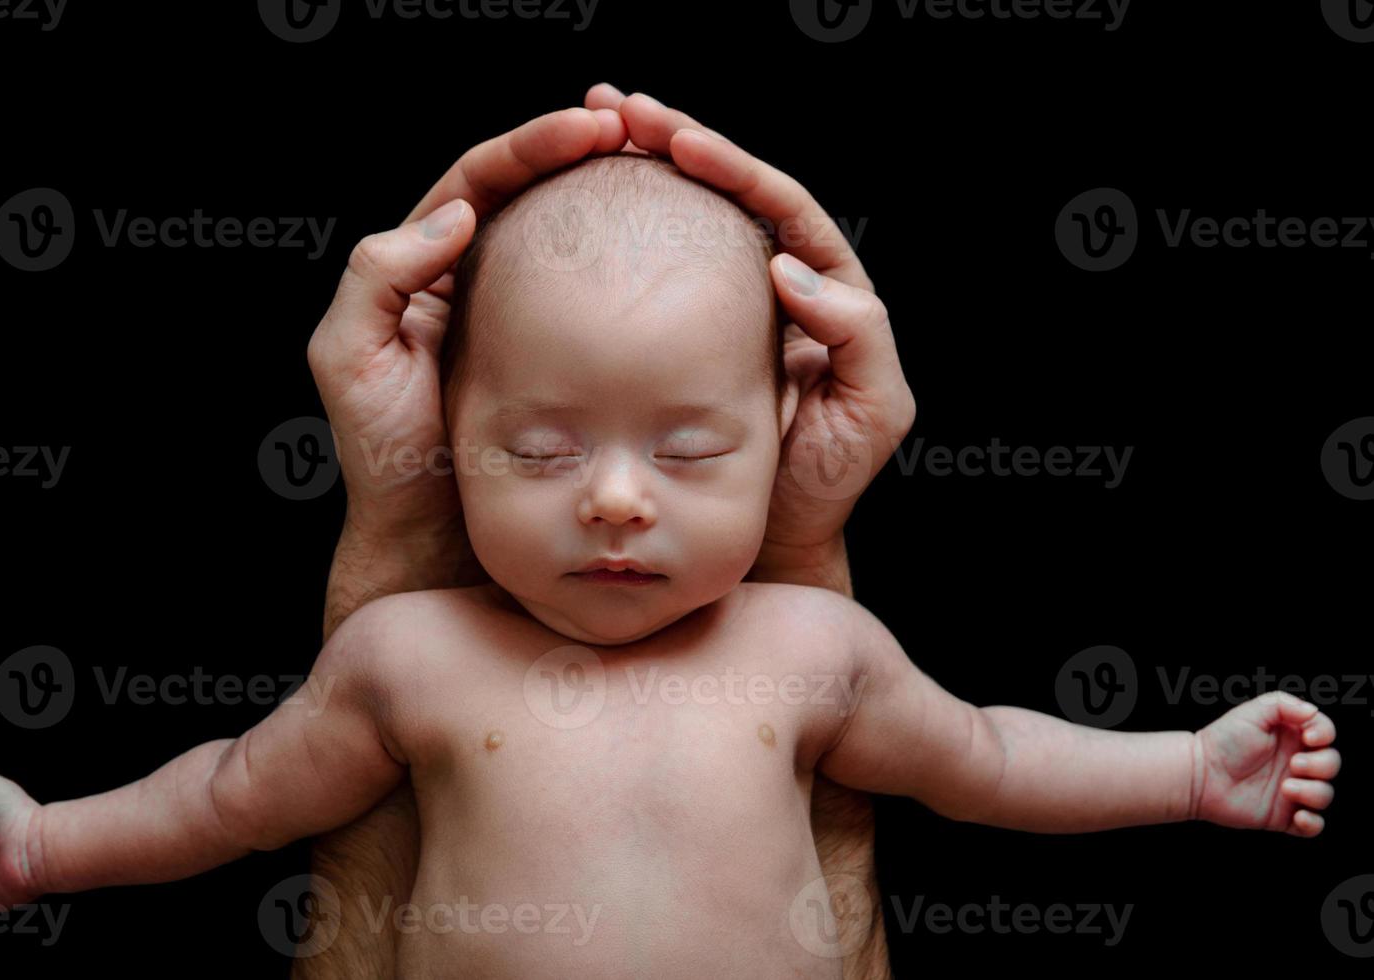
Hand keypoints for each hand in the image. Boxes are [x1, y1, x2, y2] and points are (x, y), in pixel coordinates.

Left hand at [307, 104, 627, 560]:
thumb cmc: (385, 459)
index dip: (532, 144)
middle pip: (533, 192)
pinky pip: (603, 303)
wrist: (432, 543)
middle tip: (638, 131)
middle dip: (584, 152)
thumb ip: (376, 276)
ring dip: (614, 200)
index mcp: (423, 267)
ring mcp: (528, 322)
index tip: (589, 126)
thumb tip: (456, 214)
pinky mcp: (570, 362)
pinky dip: (635, 272)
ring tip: (665, 172)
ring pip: (572, 239)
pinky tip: (669, 256)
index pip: (480, 180)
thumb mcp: (351, 358)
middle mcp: (477, 282)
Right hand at [586, 86, 915, 570]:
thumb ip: (859, 338)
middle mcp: (774, 289)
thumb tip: (797, 270)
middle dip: (675, 143)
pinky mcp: (672, 340)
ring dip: (640, 173)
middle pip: (727, 196)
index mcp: (826, 292)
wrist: (767, 546)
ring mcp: (720, 312)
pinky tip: (573, 205)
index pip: (781, 206)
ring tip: (587, 129)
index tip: (678, 141)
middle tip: (617, 108)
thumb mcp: (870, 415)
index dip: (732, 166)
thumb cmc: (821, 490)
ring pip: (683, 224)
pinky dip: (614, 234)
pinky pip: (647, 274)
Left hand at [1192, 692, 1339, 836]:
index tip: (1309, 737)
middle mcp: (1295, 763)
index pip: (1325, 734)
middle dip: (1320, 765)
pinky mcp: (1283, 815)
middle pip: (1331, 764)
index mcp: (1291, 737)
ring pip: (1324, 795)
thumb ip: (1284, 705)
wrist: (1199, 774)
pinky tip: (1297, 815)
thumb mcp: (1252, 712)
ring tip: (1285, 787)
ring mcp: (1291, 791)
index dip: (1325, 735)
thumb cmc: (1223, 741)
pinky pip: (1313, 826)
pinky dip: (1312, 823)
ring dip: (1313, 792)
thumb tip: (1313, 712)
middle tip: (1294, 764)